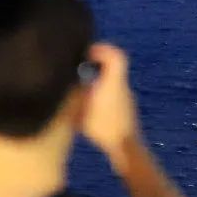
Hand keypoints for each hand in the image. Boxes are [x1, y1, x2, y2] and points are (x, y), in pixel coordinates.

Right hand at [80, 44, 140, 168]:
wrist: (125, 147)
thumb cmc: (104, 127)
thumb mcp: (83, 110)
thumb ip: (77, 93)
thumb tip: (70, 82)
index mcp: (114, 81)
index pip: (116, 56)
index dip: (103, 49)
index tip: (87, 52)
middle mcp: (122, 85)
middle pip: (114, 65)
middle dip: (98, 62)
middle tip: (81, 64)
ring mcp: (126, 97)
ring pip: (114, 79)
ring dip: (100, 77)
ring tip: (82, 84)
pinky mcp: (125, 108)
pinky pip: (114, 91)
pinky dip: (103, 90)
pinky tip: (90, 103)